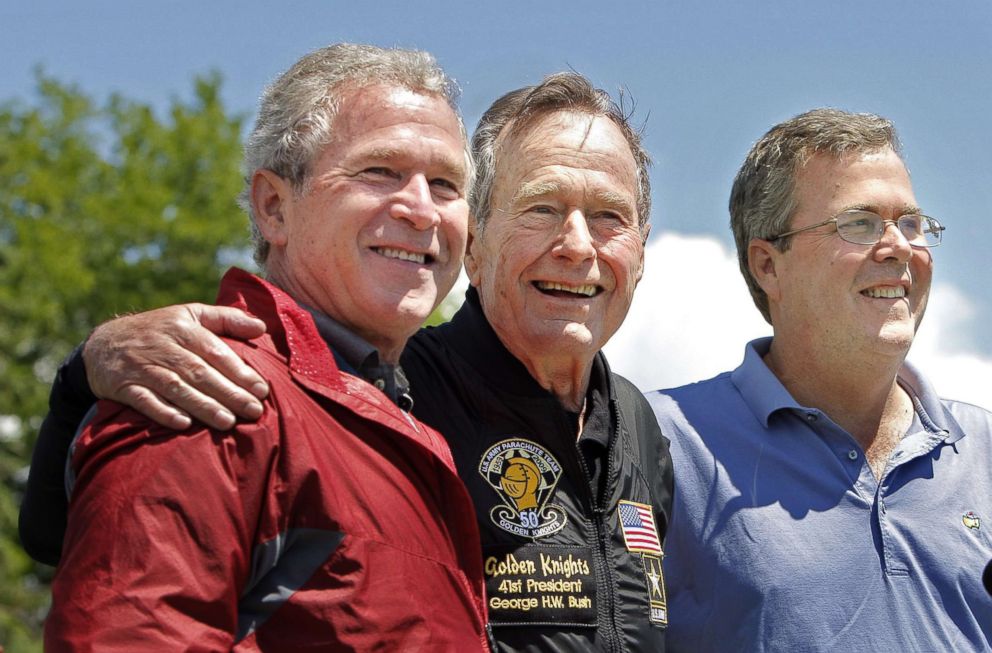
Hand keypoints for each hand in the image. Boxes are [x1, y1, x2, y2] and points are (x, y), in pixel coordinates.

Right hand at [83, 304, 269, 429]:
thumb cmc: (159, 330)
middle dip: (228, 393)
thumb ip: (227, 319)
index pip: (215, 351)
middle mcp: (163, 347)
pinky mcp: (124, 386)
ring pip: (176, 388)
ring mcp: (142, 367)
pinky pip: (144, 400)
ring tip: (228, 422)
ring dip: (202, 406)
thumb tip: (262, 327)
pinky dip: (162, 412)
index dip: (239, 371)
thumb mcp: (190, 314)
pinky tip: (183, 424)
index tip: (262, 389)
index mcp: (183, 328)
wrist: (102, 343)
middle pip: (199, 372)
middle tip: (254, 411)